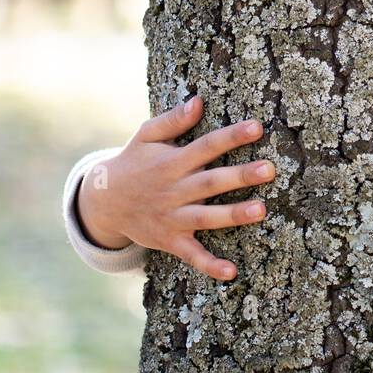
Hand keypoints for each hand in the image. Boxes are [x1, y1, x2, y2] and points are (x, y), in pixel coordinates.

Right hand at [76, 96, 275, 279]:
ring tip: (261, 210)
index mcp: (172, 162)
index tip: (257, 127)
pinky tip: (232, 272)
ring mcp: (172, 218)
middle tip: (269, 169)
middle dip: (240, 176)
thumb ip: (172, 121)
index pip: (206, 146)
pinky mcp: (171, 241)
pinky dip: (210, 265)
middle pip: (211, 182)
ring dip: (233, 215)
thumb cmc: (133, 163)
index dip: (231, 136)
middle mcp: (174, 190)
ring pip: (206, 217)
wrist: (103, 202)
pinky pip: (192, 255)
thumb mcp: (145, 136)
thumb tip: (198, 101)